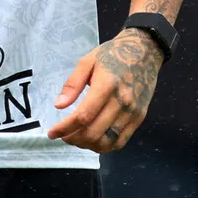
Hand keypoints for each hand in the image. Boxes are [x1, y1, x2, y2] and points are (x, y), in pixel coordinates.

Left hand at [48, 28, 162, 152]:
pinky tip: (93, 140)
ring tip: (76, 138)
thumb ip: (73, 84)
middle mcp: (121, 102)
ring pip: (106, 142)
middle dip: (73, 139)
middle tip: (63, 135)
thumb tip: (58, 106)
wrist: (144, 51)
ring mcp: (132, 113)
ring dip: (87, 145)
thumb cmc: (113, 54)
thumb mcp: (88, 61)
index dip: (65, 128)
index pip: (83, 116)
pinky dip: (104, 147)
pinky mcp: (139, 118)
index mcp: (106, 85)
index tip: (52, 133)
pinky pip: (120, 142)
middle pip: (93, 133)